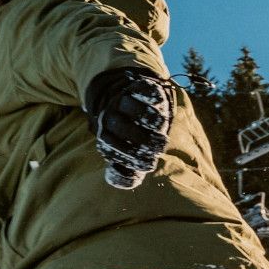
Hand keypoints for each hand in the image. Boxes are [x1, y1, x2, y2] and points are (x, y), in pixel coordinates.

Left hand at [84, 68, 173, 189]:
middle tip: (159, 147)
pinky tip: (163, 112)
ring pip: (130, 106)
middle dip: (142, 139)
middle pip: (120, 126)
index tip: (149, 164)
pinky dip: (153, 100)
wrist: (132, 104)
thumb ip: (127, 173)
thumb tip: (127, 181)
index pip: (112, 146)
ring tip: (162, 129)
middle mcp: (109, 116)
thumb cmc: (133, 140)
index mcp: (105, 135)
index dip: (132, 158)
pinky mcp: (137, 87)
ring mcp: (121, 99)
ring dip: (148, 119)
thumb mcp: (127, 156)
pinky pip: (143, 91)